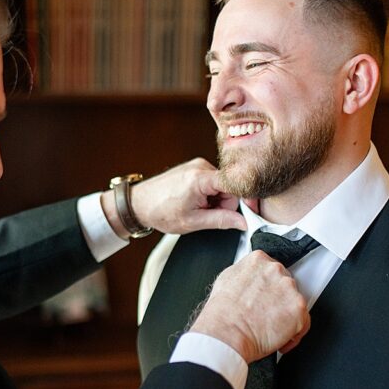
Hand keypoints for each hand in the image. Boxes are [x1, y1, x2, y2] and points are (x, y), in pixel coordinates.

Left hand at [101, 159, 245, 237]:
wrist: (139, 203)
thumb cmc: (161, 212)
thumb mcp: (194, 222)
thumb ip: (221, 221)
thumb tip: (242, 222)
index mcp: (200, 178)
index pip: (236, 184)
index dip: (245, 199)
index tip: (249, 211)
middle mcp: (200, 166)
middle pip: (230, 186)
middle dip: (223, 203)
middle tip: (206, 214)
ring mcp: (197, 165)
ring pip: (221, 185)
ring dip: (214, 200)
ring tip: (197, 208)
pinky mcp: (194, 167)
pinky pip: (212, 182)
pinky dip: (208, 194)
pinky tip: (194, 201)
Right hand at [189, 251, 309, 362]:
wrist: (226, 332)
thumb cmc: (222, 314)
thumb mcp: (226, 279)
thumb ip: (245, 275)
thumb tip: (250, 280)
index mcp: (258, 260)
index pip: (273, 270)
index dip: (270, 288)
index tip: (266, 298)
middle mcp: (276, 270)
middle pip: (286, 285)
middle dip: (279, 301)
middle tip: (266, 315)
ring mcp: (289, 288)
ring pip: (295, 303)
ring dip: (286, 316)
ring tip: (270, 328)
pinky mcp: (298, 308)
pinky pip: (304, 322)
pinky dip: (295, 333)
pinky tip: (280, 339)